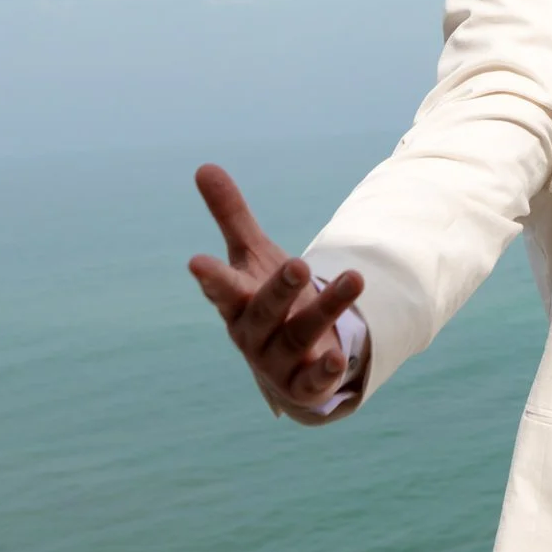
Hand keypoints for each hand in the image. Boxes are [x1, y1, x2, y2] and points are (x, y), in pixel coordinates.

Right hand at [187, 164, 366, 411]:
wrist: (284, 363)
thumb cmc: (264, 298)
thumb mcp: (252, 256)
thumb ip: (231, 216)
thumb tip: (204, 166)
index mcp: (237, 302)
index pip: (222, 289)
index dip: (211, 278)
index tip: (196, 262)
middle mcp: (253, 333)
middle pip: (266, 310)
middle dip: (281, 289)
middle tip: (300, 264)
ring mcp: (277, 362)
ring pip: (300, 336)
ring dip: (327, 309)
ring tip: (354, 278)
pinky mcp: (302, 385)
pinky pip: (312, 382)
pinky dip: (324, 371)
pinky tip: (339, 356)